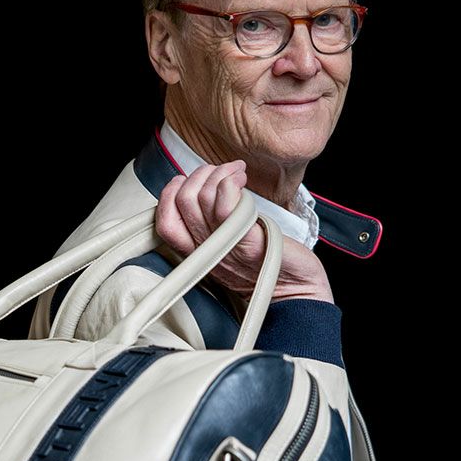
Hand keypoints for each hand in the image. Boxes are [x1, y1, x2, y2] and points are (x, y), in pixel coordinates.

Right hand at [154, 161, 333, 302]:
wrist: (296, 289)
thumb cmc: (267, 263)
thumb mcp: (229, 244)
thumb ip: (211, 224)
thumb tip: (203, 189)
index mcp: (198, 251)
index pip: (164, 222)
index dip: (170, 194)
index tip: (190, 181)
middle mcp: (206, 249)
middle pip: (182, 201)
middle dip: (199, 175)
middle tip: (222, 172)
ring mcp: (224, 245)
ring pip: (201, 197)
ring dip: (219, 173)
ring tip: (237, 172)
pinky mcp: (247, 241)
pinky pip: (226, 206)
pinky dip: (231, 183)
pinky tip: (242, 180)